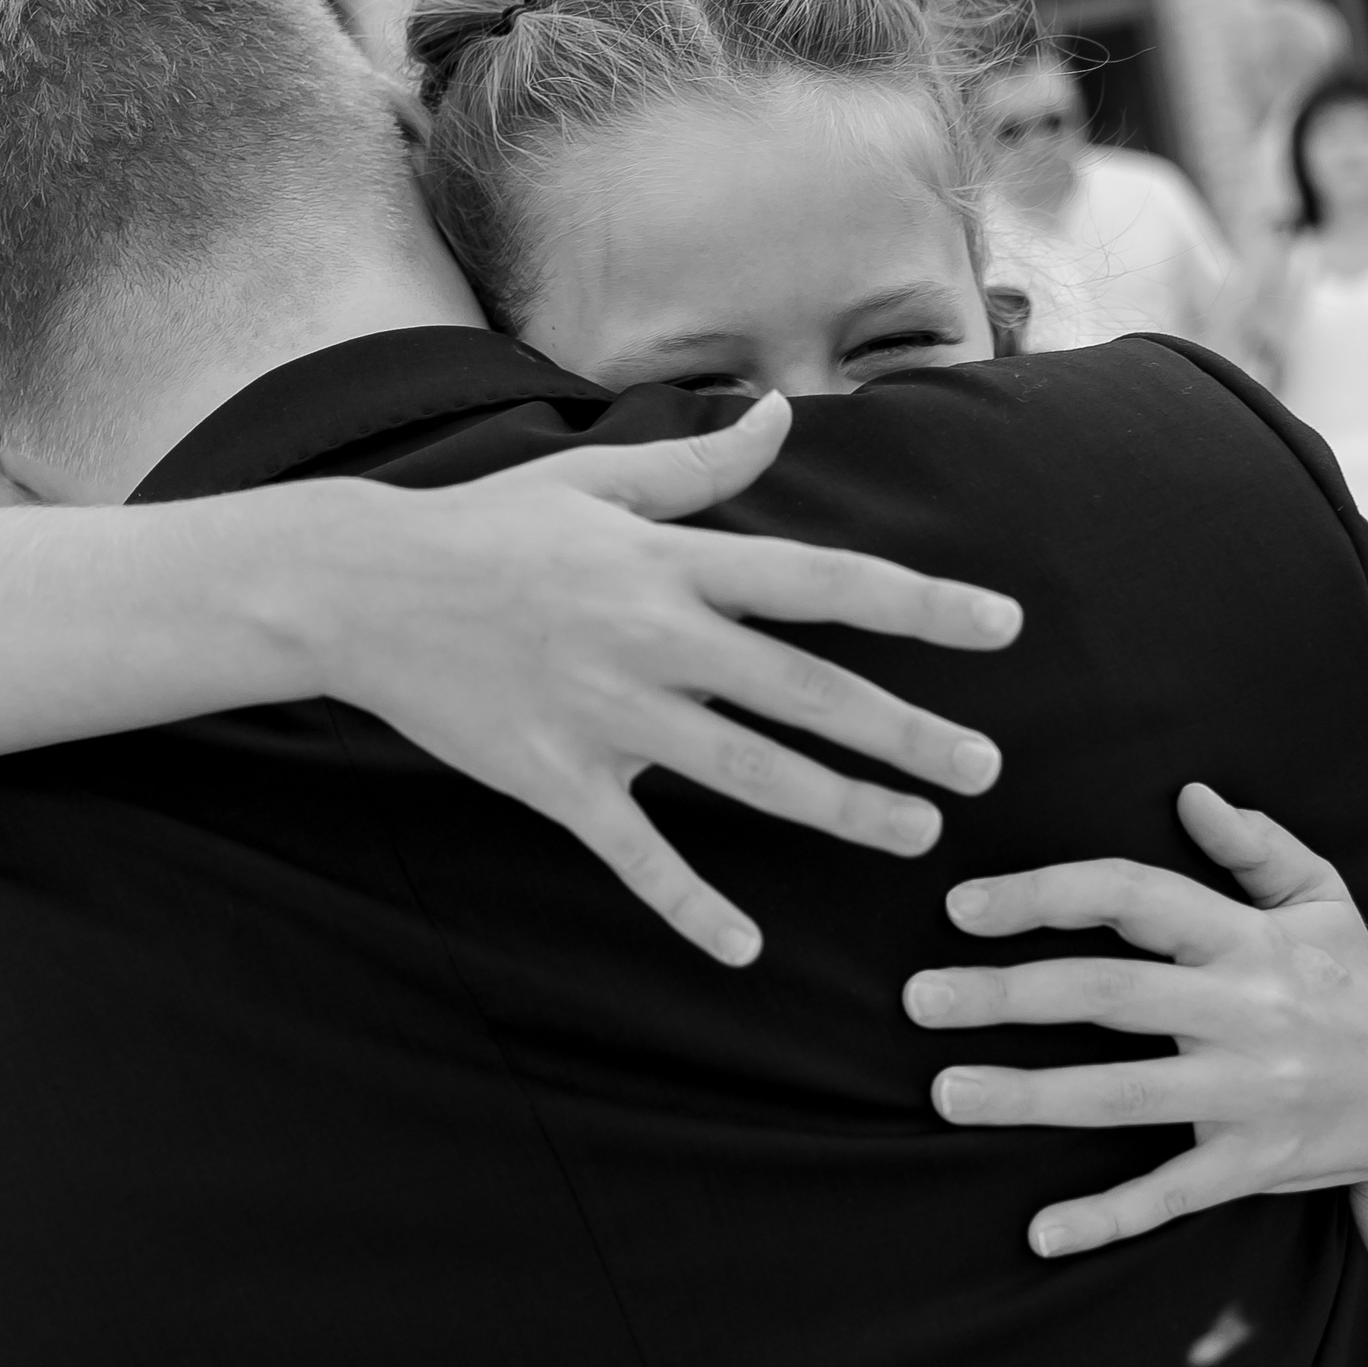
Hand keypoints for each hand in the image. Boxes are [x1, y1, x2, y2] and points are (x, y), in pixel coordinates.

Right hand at [303, 393, 1021, 963]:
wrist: (364, 588)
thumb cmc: (486, 526)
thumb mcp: (597, 480)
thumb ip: (701, 468)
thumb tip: (783, 416)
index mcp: (674, 562)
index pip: (824, 584)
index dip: (920, 606)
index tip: (1003, 628)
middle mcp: (656, 638)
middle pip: (808, 692)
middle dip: (906, 732)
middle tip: (987, 768)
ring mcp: (608, 715)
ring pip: (747, 772)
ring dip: (839, 808)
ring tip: (917, 835)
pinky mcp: (556, 778)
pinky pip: (637, 853)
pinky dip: (690, 905)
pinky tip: (745, 950)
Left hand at [904, 785, 1367, 1366]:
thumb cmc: (1356, 986)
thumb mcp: (1323, 903)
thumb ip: (1256, 846)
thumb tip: (1190, 793)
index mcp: (1247, 938)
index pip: (1134, 896)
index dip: (1045, 894)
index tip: (961, 906)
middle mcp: (1247, 1010)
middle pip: (1110, 995)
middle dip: (1006, 994)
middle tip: (918, 999)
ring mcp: (1251, 1092)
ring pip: (1123, 1095)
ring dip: (1027, 1097)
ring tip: (944, 1092)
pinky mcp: (1257, 1162)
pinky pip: (1172, 1193)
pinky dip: (1107, 1217)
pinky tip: (1040, 1233)